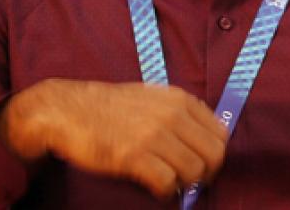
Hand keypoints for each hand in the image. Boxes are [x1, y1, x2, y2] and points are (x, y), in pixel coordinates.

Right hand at [0, 79, 227, 198]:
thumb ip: (181, 113)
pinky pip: (167, 182)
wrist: (68, 110)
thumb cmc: (111, 107)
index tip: (203, 163)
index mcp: (181, 100)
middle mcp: (172, 115)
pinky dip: (166, 191)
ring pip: (194, 171)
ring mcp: (153, 135)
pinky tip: (156, 188)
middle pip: (214, 155)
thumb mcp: (154, 97)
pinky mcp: (133, 156)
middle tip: (191, 179)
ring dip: (185, 183)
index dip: (215, 154)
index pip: (221, 133)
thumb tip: (205, 139)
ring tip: (171, 182)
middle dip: (206, 172)